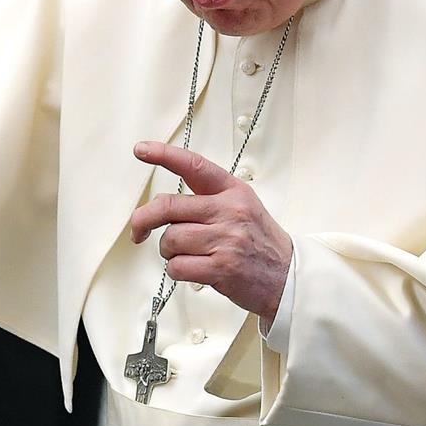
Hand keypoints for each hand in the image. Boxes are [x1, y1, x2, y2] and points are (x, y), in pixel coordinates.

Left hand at [128, 141, 292, 320]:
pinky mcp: (221, 267)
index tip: (141, 149)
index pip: (193, 165)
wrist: (287, 275)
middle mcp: (229, 211)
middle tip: (138, 231)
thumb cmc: (258, 242)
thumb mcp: (242, 207)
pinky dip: (177, 271)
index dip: (163, 155)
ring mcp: (226, 239)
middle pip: (167, 208)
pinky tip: (194, 270)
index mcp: (232, 191)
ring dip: (169, 252)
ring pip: (170, 240)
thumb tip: (163, 205)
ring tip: (188, 255)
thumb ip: (207, 199)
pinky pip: (177, 267)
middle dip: (143, 220)